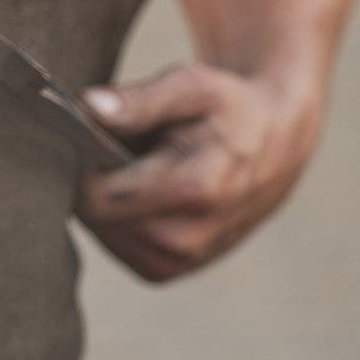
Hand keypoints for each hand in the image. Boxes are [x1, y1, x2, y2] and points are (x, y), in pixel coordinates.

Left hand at [77, 65, 319, 281]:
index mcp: (196, 192)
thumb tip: (88, 107)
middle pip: (95, 219)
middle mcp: (185, 240)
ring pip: (101, 233)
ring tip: (143, 170)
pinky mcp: (164, 272)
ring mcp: (175, 263)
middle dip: (98, 180)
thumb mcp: (193, 87)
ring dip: (109, 199)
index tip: (100, 135)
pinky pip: (114, 245)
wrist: (273, 147)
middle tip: (128, 149)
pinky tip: (145, 194)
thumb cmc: (227, 109)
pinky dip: (118, 218)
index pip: (98, 196)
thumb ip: (141, 100)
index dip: (86, 164)